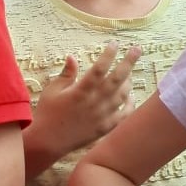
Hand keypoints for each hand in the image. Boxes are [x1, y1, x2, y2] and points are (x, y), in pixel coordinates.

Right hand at [32, 43, 142, 157]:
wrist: (48, 141)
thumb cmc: (48, 113)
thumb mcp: (52, 90)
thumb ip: (66, 74)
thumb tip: (72, 57)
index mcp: (81, 91)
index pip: (99, 68)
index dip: (108, 55)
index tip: (115, 43)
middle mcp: (95, 102)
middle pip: (117, 78)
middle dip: (129, 61)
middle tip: (137, 49)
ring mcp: (103, 115)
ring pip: (123, 94)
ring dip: (129, 81)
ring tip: (130, 72)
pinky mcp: (106, 127)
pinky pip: (125, 114)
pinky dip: (131, 103)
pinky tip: (131, 96)